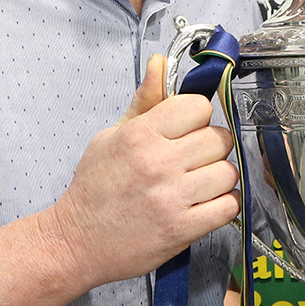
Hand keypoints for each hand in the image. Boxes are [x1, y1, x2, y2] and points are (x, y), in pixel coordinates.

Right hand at [40, 55, 239, 288]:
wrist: (76, 242)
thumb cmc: (94, 188)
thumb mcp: (112, 136)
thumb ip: (144, 102)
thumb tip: (160, 63)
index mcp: (140, 135)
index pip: (198, 107)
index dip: (196, 116)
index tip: (187, 128)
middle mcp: (159, 164)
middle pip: (219, 138)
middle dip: (211, 145)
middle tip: (195, 157)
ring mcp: (172, 198)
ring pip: (228, 172)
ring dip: (219, 177)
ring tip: (200, 181)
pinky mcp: (182, 229)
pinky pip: (229, 207)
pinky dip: (224, 204)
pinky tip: (207, 202)